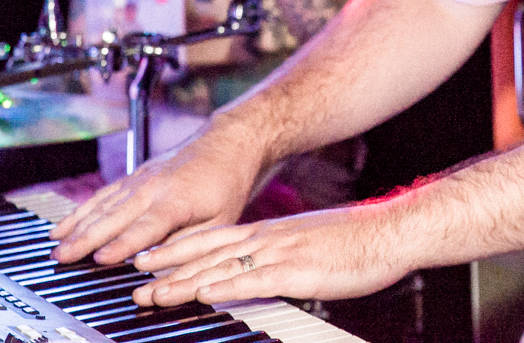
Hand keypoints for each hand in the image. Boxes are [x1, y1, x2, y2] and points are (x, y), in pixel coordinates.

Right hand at [51, 119, 266, 264]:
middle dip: (86, 239)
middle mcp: (154, 188)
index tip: (101, 258)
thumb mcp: (219, 221)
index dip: (123, 244)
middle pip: (115, 217)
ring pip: (102, 206)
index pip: (146, 227)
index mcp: (177, 201)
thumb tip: (160, 268)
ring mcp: (140, 180)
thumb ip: (188, 244)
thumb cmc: (225, 186)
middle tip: (62, 258)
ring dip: (77, 227)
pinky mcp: (133, 177)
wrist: (226, 145)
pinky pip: (102, 196)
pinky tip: (62, 227)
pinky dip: (80, 211)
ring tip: (56, 247)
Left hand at [133, 202, 407, 306]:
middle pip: (208, 252)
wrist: (388, 230)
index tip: (149, 259)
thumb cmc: (356, 241)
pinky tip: (203, 294)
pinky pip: (254, 280)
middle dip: (169, 267)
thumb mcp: (309, 242)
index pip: (214, 239)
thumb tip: (262, 268)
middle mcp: (269, 237)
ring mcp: (281, 252)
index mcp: (271, 231)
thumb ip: (281, 254)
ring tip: (153, 293)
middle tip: (135, 279)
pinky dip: (225, 286)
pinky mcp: (297, 270)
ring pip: (221, 267)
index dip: (179, 250)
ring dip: (184, 281)